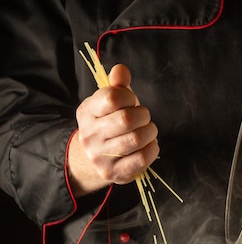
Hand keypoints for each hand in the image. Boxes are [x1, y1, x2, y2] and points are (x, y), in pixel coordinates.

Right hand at [68, 64, 158, 196]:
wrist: (95, 159)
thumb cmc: (109, 124)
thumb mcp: (108, 102)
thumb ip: (117, 85)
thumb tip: (121, 70)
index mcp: (87, 112)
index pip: (111, 97)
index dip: (129, 96)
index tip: (132, 101)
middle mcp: (90, 135)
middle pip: (126, 119)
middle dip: (143, 115)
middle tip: (144, 117)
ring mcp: (101, 156)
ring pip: (136, 139)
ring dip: (150, 132)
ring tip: (149, 130)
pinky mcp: (114, 173)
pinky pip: (142, 159)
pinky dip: (153, 149)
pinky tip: (150, 145)